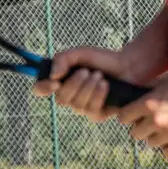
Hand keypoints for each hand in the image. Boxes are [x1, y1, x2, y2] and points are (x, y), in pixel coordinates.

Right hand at [33, 45, 150, 121]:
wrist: (127, 67)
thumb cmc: (102, 60)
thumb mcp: (80, 53)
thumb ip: (62, 59)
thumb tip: (53, 76)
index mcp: (60, 81)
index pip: (40, 89)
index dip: (42, 88)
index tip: (54, 82)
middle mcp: (69, 96)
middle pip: (61, 99)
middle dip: (74, 84)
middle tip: (87, 71)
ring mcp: (82, 107)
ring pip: (77, 105)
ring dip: (89, 88)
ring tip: (99, 76)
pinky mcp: (97, 115)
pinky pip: (91, 111)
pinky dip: (98, 96)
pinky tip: (105, 85)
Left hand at [113, 73, 167, 157]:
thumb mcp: (166, 82)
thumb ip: (148, 92)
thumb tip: (133, 96)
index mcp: (149, 104)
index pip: (123, 117)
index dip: (128, 116)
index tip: (134, 116)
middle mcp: (157, 121)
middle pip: (135, 134)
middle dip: (142, 128)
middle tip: (152, 123)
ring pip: (151, 144)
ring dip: (156, 137)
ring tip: (167, 129)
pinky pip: (166, 154)